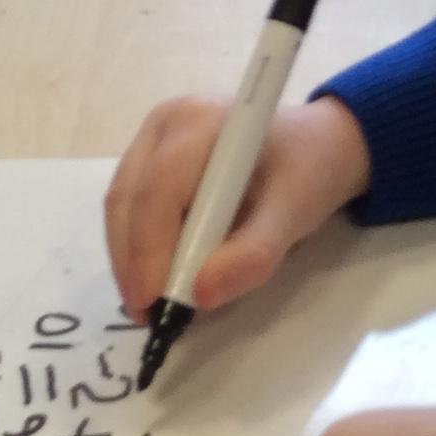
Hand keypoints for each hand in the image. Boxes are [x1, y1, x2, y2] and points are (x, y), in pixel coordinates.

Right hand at [104, 92, 371, 320]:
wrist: (313, 147)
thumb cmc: (306, 174)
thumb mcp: (294, 215)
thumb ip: (254, 254)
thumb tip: (201, 294)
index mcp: (203, 121)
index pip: (160, 190)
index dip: (151, 250)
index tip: (155, 303)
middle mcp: (166, 122)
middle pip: (129, 198)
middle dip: (134, 262)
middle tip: (149, 314)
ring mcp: (151, 137)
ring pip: (121, 205)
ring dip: (130, 260)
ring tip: (151, 305)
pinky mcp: (146, 158)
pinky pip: (130, 207)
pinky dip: (138, 248)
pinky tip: (157, 277)